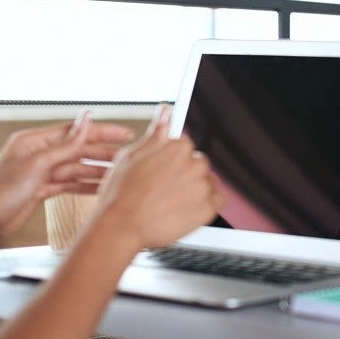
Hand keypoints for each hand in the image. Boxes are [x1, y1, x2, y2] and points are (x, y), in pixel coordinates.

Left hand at [0, 111, 134, 235]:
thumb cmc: (1, 192)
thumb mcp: (38, 164)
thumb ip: (66, 144)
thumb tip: (86, 119)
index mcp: (34, 141)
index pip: (75, 131)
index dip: (101, 132)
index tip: (124, 133)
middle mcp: (37, 154)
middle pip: (78, 150)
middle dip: (103, 153)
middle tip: (128, 156)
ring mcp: (39, 172)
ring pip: (76, 168)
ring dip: (97, 171)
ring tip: (119, 174)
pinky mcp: (41, 189)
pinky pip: (69, 184)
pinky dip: (85, 186)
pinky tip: (101, 187)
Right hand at [92, 104, 224, 250]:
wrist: (122, 226)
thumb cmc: (121, 194)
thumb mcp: (131, 156)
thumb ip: (155, 134)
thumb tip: (165, 112)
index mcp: (177, 147)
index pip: (185, 146)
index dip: (173, 160)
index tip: (166, 170)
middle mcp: (193, 164)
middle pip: (198, 164)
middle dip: (185, 174)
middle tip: (166, 188)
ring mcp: (202, 186)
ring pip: (207, 182)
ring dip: (195, 188)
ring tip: (172, 201)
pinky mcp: (208, 208)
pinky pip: (218, 200)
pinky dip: (206, 204)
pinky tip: (186, 209)